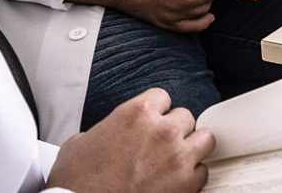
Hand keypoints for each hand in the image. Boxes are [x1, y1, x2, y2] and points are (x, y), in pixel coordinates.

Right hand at [47, 88, 213, 192]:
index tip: (150, 123)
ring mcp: (178, 157)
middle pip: (185, 117)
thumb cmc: (76, 182)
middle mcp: (163, 130)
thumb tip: (108, 133)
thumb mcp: (80, 142)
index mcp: (138, 113)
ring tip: (176, 159)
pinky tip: (176, 181)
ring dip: (191, 148)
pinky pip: (203, 171)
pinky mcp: (186, 184)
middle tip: (159, 146)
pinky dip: (192, 177)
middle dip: (173, 131)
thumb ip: (106, 128)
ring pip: (204, 139)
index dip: (155, 112)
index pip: (163, 97)